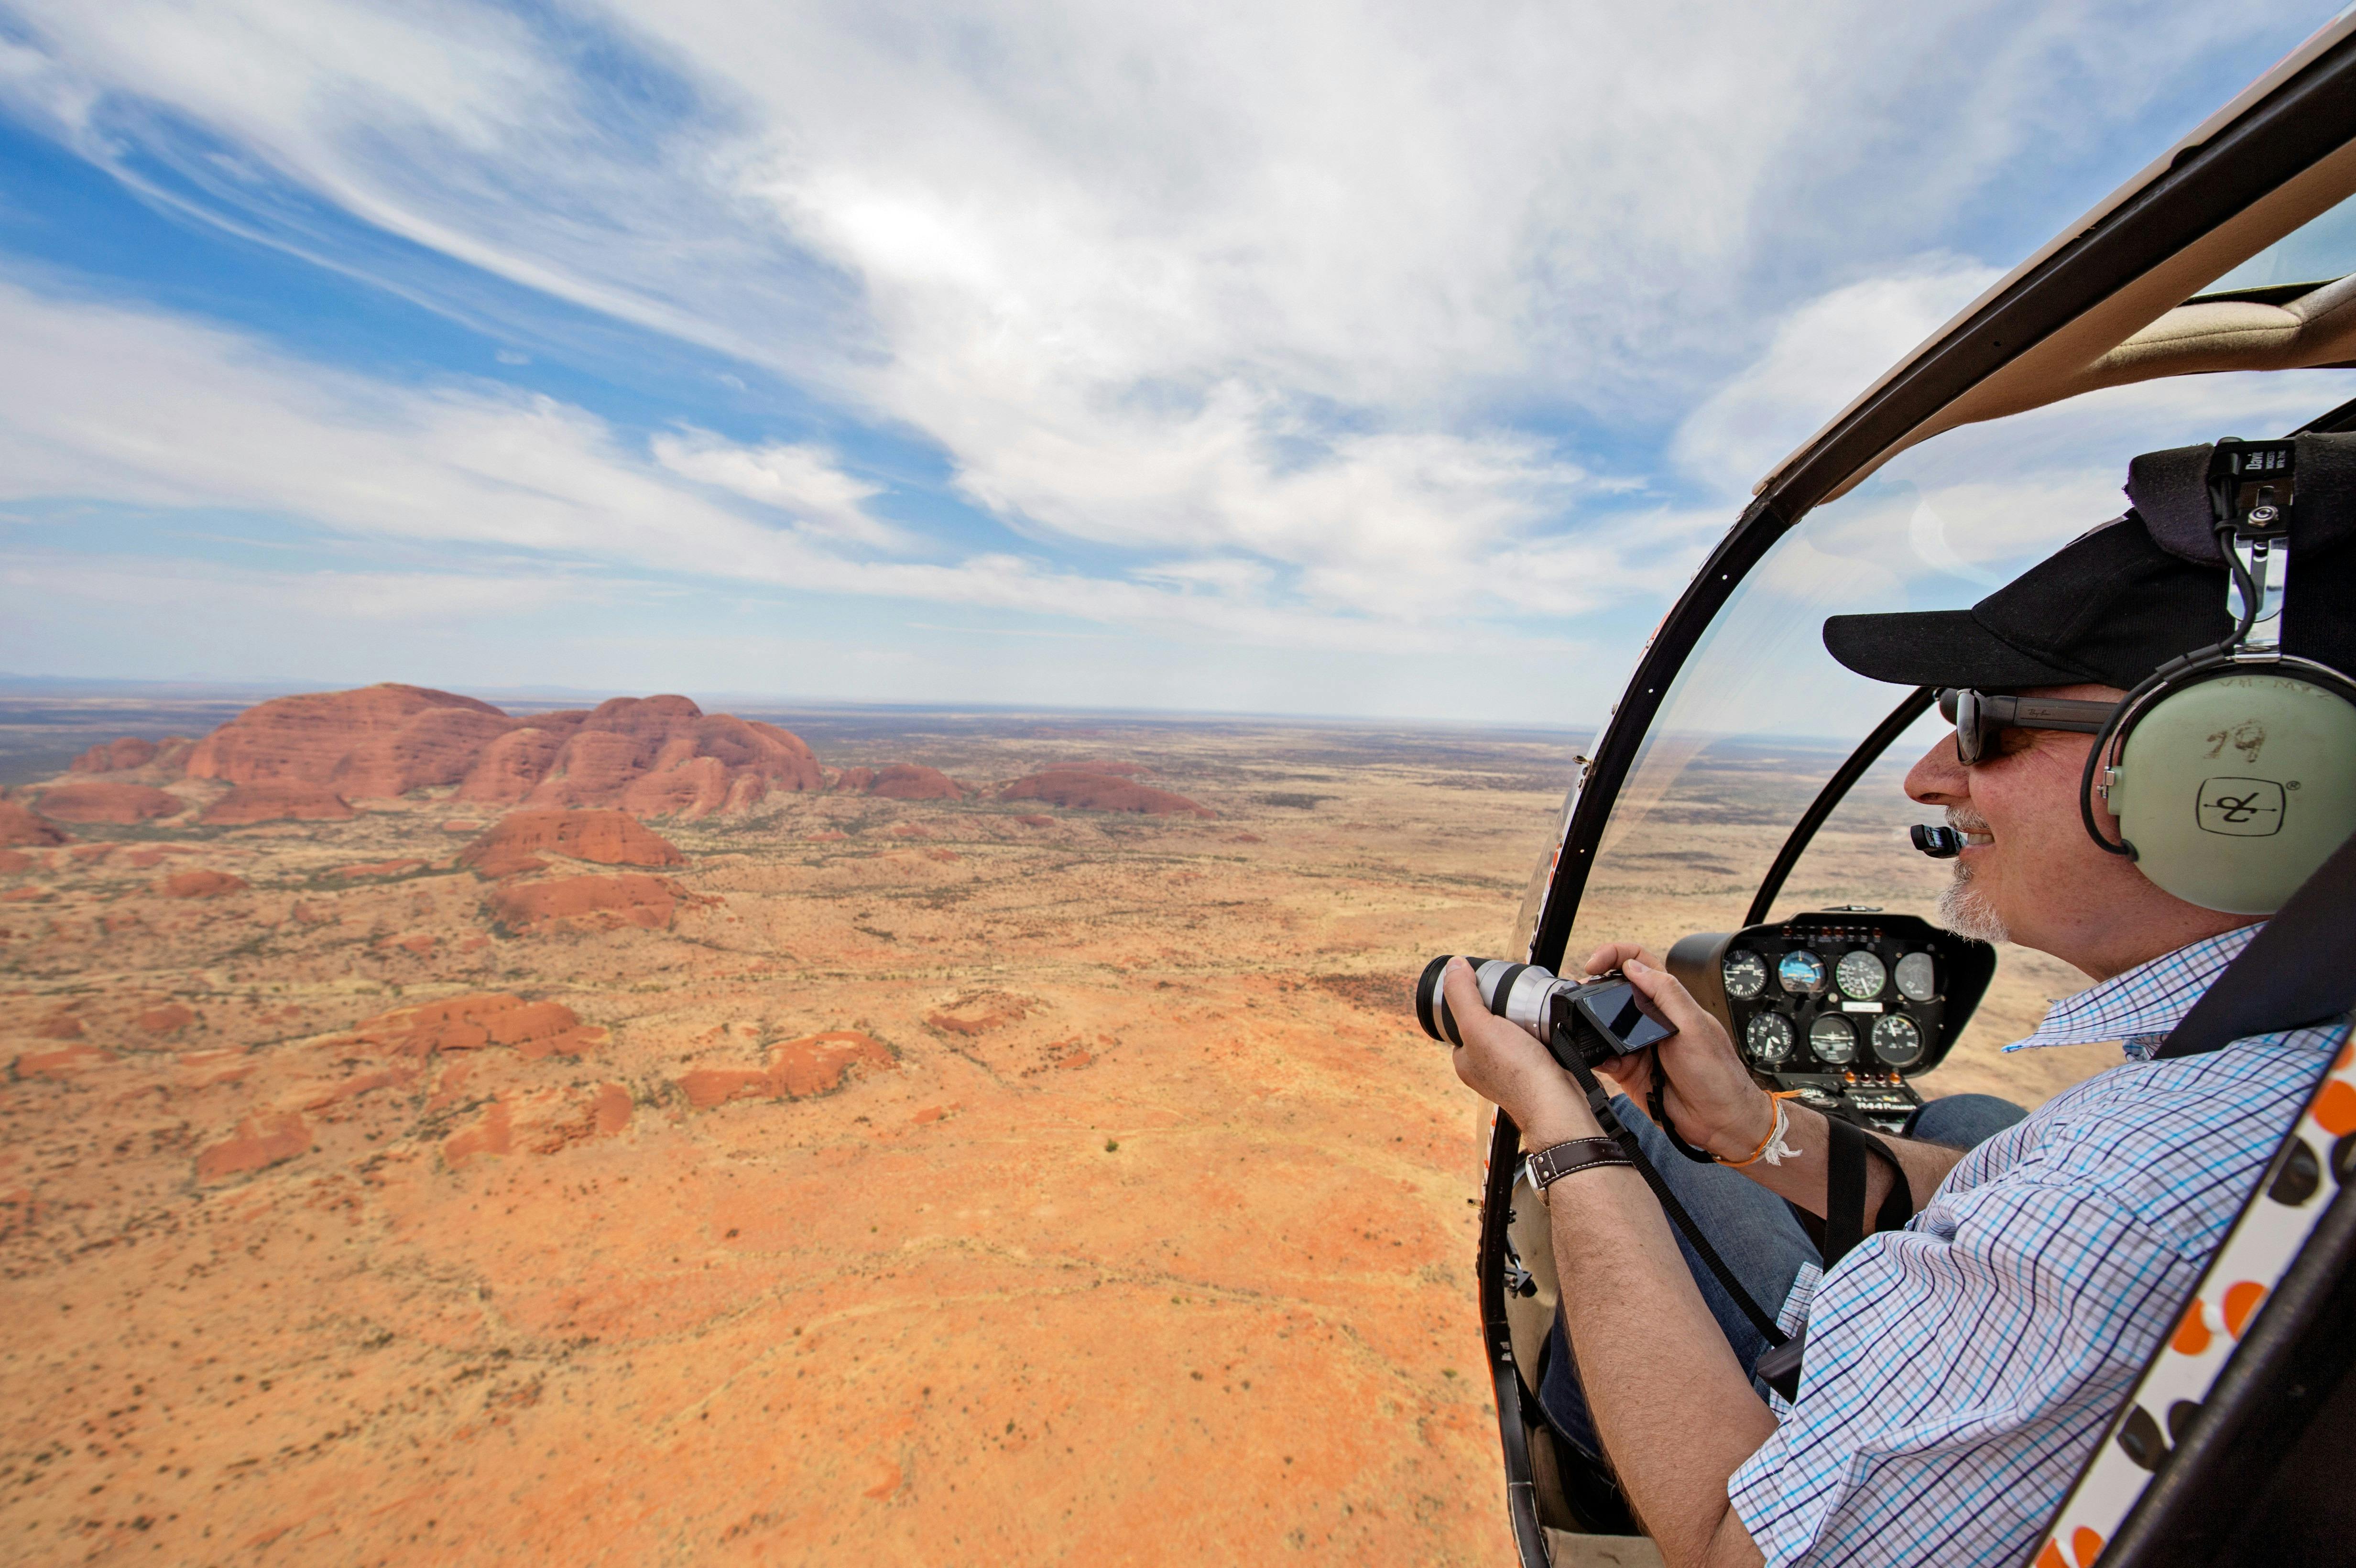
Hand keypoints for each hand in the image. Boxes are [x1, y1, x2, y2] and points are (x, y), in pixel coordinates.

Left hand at [1441, 958, 1596, 1145]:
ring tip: (1532, 1008)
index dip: (1472, 999)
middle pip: (1491, 1024)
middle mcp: (1488, 1068)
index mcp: (1466, 1060)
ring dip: (1525, 1017)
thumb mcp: (1478, 1026)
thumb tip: (1453, 966)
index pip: (1462, 1021)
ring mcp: (1515, 1070)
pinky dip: (1544, 1029)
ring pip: (1516, 1031)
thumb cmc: (1516, 1073)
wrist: (1558, 1103)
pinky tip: (1548, 1023)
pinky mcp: (1540, 1069)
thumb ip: (1462, 995)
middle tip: (1515, 995)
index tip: (1486, 984)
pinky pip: (1539, 1041)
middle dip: (1503, 1007)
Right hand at [1582, 942, 1770, 1161]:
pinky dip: (1596, 1057)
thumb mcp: (1695, 1026)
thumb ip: (1666, 993)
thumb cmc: (1718, 1074)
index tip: (1594, 964)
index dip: (1615, 955)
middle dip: (1594, 991)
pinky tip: (1602, 1060)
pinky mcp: (1628, 1070)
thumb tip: (1633, 965)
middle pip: (1614, 992)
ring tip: (1586, 1029)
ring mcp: (1637, 1044)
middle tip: (1580, 996)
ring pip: (1603, 1025)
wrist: (1718, 1121)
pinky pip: (1602, 1057)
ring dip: (1591, 1027)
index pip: (1639, 962)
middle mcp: (1651, 1019)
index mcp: (1670, 1000)